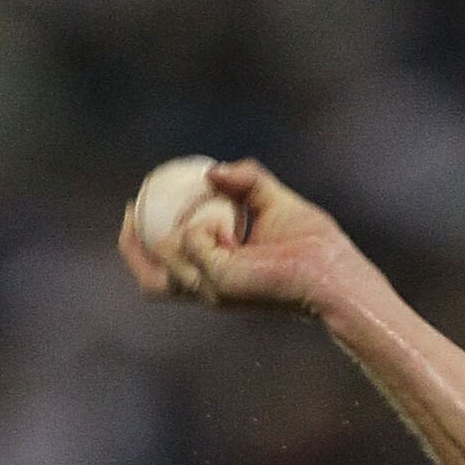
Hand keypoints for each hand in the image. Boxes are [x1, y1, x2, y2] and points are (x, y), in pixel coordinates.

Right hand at [117, 160, 384, 325]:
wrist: (333, 270)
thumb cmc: (311, 244)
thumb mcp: (272, 199)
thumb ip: (244, 180)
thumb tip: (212, 173)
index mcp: (215, 276)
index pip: (162, 271)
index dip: (138, 243)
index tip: (134, 205)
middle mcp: (208, 290)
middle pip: (148, 281)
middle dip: (130, 244)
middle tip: (132, 207)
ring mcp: (211, 290)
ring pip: (165, 253)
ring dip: (184, 222)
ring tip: (220, 218)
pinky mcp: (219, 282)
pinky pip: (190, 239)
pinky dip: (203, 223)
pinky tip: (230, 226)